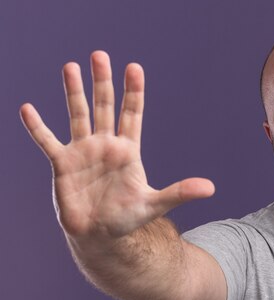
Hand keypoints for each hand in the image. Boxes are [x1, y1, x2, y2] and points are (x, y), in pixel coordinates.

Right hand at [20, 51, 214, 242]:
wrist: (100, 236)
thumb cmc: (127, 219)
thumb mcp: (155, 204)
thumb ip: (179, 192)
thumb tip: (210, 188)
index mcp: (128, 151)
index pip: (132, 115)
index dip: (134, 92)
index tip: (135, 68)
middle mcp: (105, 146)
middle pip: (104, 107)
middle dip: (103, 82)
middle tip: (100, 55)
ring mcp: (82, 152)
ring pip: (77, 115)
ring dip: (73, 92)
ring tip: (71, 66)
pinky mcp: (62, 165)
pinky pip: (47, 142)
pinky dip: (37, 127)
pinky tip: (28, 109)